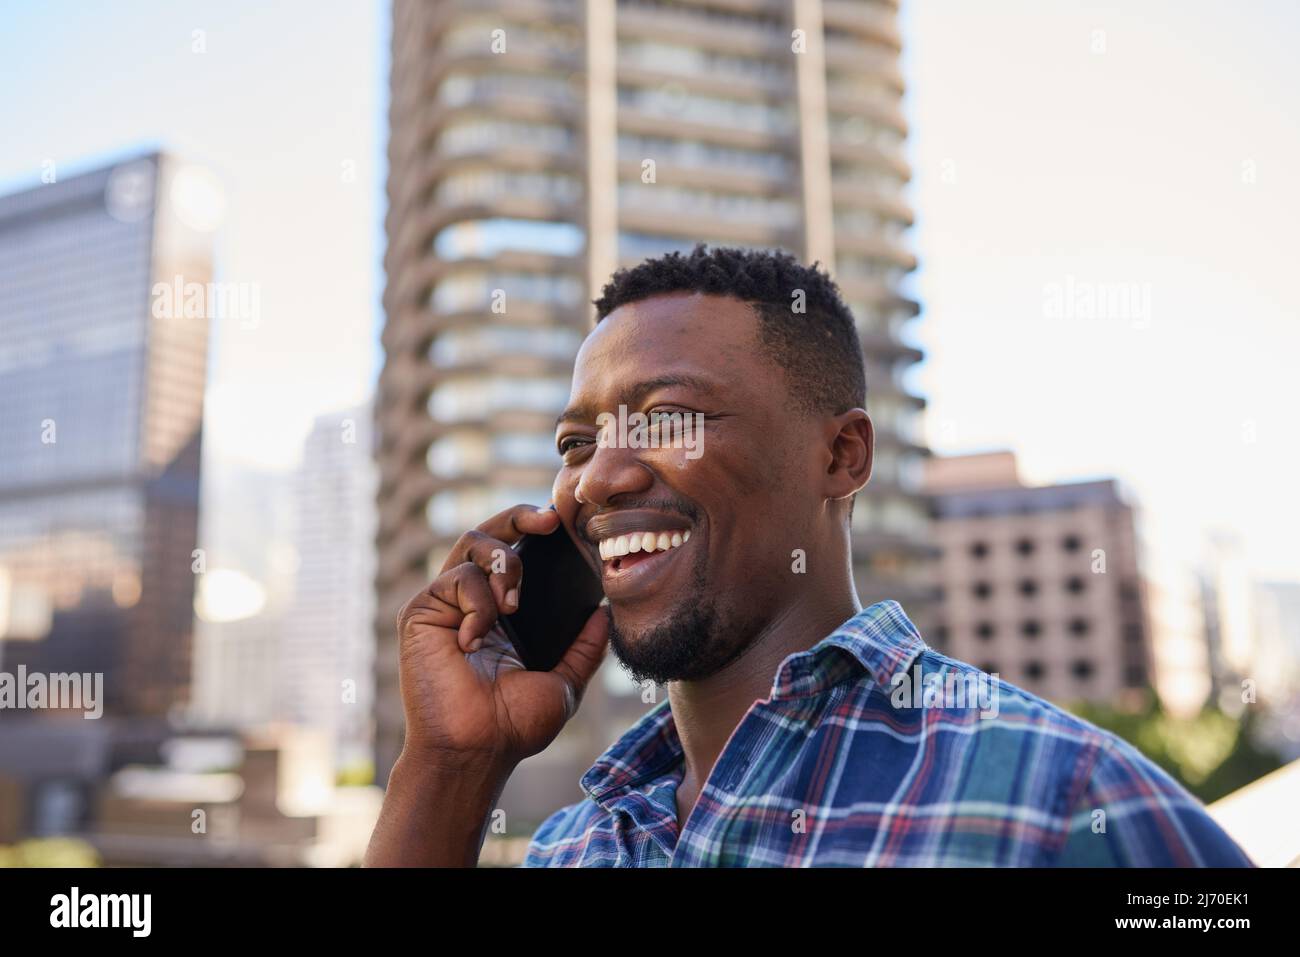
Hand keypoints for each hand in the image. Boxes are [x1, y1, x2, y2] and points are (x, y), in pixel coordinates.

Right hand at [394, 503, 609, 774]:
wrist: (477, 749)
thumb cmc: (514, 725)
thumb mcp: (564, 682)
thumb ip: (585, 648)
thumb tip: (604, 612)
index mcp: (501, 614)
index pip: (516, 554)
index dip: (534, 529)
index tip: (563, 521)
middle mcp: (470, 602)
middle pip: (489, 534)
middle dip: (519, 516)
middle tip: (549, 519)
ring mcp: (445, 604)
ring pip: (472, 545)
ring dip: (505, 565)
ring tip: (514, 605)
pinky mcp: (421, 611)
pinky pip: (457, 578)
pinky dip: (478, 603)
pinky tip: (475, 640)